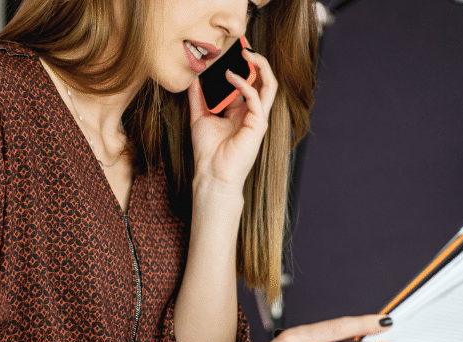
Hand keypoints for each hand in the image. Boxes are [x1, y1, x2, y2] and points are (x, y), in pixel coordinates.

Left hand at [187, 48, 277, 192]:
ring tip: (246, 53)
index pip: (250, 82)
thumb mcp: (199, 117)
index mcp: (242, 111)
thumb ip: (198, 97)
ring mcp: (258, 119)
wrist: (212, 175)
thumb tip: (193, 78)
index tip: (233, 51)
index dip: (244, 66)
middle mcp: (252, 113)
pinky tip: (230, 77)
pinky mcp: (258, 125)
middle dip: (257, 61)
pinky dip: (244, 84)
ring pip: (269, 85)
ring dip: (260, 66)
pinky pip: (256, 97)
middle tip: (244, 46)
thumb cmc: (208, 151)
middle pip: (264, 80)